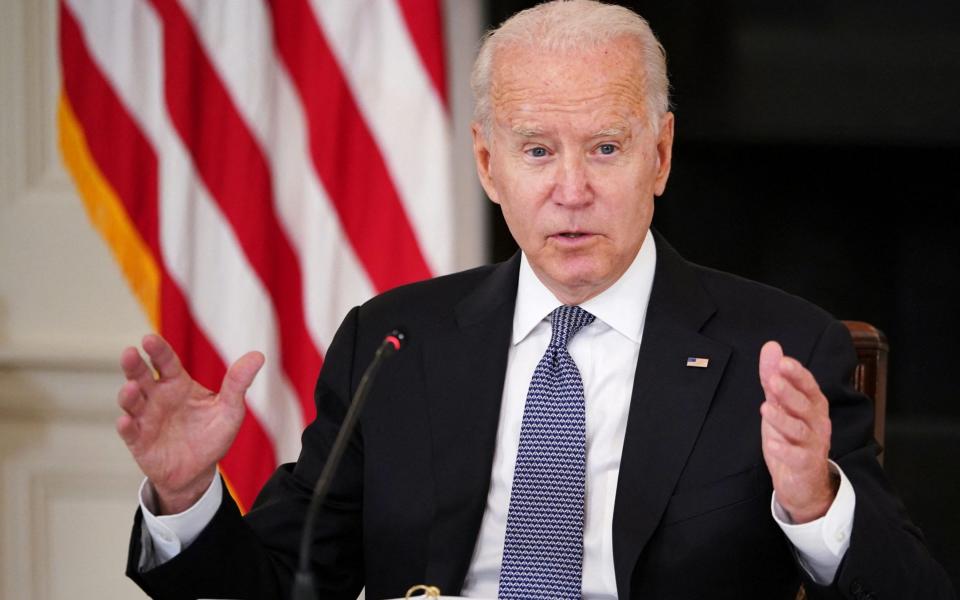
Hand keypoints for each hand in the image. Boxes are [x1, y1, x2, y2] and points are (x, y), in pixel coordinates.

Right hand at [116, 334, 263, 514]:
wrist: (200, 471)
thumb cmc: (212, 435)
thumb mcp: (230, 409)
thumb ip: (238, 383)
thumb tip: (258, 356)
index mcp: (177, 384)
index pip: (166, 362)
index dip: (158, 350)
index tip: (149, 339)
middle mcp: (157, 397)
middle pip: (140, 376)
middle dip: (133, 365)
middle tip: (130, 353)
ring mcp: (145, 419)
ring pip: (131, 402)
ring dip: (128, 394)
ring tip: (131, 388)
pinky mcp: (139, 442)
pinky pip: (130, 432)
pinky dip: (126, 426)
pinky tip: (126, 420)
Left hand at [759, 341, 837, 522]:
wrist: (803, 481)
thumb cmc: (791, 437)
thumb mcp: (779, 405)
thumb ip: (773, 377)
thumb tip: (771, 347)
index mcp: (813, 405)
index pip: (808, 385)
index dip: (797, 374)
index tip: (783, 361)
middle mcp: (817, 423)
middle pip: (805, 405)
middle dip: (789, 392)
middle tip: (772, 380)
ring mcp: (813, 444)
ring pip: (799, 429)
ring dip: (782, 419)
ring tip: (765, 408)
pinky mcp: (805, 465)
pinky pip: (796, 457)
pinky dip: (784, 450)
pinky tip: (771, 444)